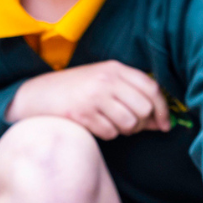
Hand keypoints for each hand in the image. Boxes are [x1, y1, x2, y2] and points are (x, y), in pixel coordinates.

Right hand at [6, 60, 170, 138]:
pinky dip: (107, 134)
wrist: (38, 94)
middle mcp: (106, 79)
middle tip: (130, 125)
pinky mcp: (82, 113)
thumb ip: (133, 97)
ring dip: (124, 130)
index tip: (164, 124)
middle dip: (142, 123)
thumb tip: (161, 123)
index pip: (152, 88)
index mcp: (115, 68)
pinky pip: (110, 133)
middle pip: (144, 108)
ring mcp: (93, 96)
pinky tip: (95, 125)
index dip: (163, 109)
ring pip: (129, 123)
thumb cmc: (77, 90)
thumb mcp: (105, 84)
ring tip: (110, 123)